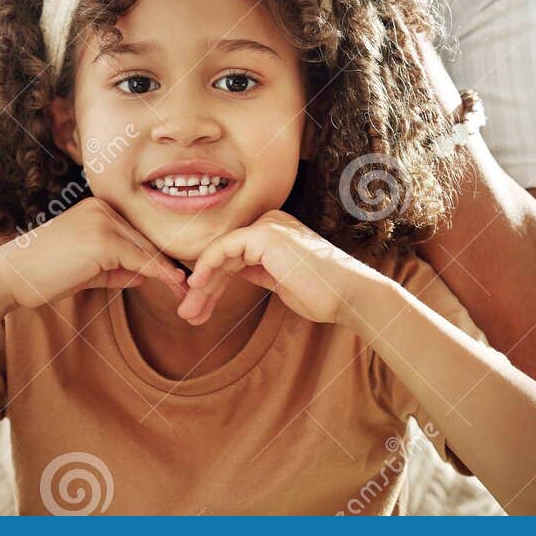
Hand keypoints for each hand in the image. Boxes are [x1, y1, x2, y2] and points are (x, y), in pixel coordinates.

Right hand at [0, 197, 188, 313]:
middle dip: (168, 264)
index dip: (157, 257)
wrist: (11, 275)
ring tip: (187, 292)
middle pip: (144, 240)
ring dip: (169, 272)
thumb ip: (117, 269)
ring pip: (145, 249)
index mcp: (98, 208)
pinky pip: (139, 259)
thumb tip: (147, 274)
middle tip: (190, 286)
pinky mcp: (103, 239)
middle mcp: (103, 208)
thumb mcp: (87, 269)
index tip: (177, 276)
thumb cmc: (44, 274)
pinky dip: (159, 274)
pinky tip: (174, 286)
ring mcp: (103, 220)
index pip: (135, 235)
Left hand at [178, 208, 370, 327]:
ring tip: (188, 312)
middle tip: (187, 313)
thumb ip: (257, 271)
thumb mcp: (280, 281)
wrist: (349, 296)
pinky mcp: (265, 234)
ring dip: (202, 284)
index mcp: (274, 231)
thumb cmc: (321, 293)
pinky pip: (226, 247)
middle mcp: (269, 222)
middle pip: (224, 255)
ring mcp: (268, 225)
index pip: (233, 256)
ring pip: (221, 253)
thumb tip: (233, 271)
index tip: (198, 309)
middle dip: (203, 287)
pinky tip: (197, 285)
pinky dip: (208, 265)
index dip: (212, 283)